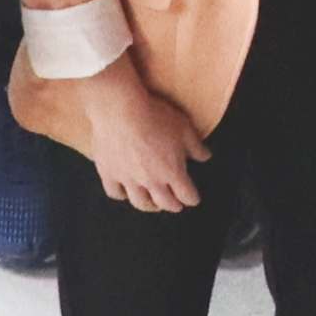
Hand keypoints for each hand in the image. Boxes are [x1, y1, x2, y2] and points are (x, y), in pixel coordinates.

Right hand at [68, 56, 211, 215]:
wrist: (120, 109)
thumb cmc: (154, 116)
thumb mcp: (184, 128)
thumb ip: (196, 147)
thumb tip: (205, 157)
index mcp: (172, 172)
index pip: (187, 195)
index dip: (192, 198)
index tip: (193, 198)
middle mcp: (151, 181)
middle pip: (165, 203)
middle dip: (173, 205)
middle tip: (176, 205)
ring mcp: (129, 179)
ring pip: (140, 203)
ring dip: (150, 206)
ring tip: (153, 204)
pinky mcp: (109, 173)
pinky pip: (115, 192)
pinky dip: (122, 194)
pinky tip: (125, 192)